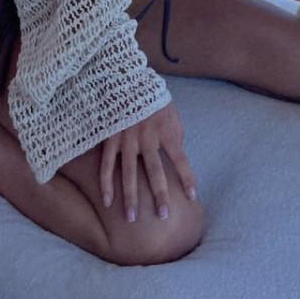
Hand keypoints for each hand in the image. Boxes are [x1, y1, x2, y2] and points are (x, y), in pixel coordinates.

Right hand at [100, 102, 197, 221]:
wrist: (128, 79)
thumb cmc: (154, 99)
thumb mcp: (171, 112)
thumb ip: (176, 135)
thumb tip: (179, 155)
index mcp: (166, 130)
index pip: (180, 158)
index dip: (187, 177)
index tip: (193, 196)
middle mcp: (147, 137)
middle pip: (155, 171)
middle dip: (159, 195)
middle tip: (163, 216)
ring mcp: (127, 139)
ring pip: (129, 173)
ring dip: (130, 197)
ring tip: (131, 219)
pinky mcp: (111, 138)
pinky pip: (107, 165)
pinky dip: (106, 184)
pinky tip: (108, 202)